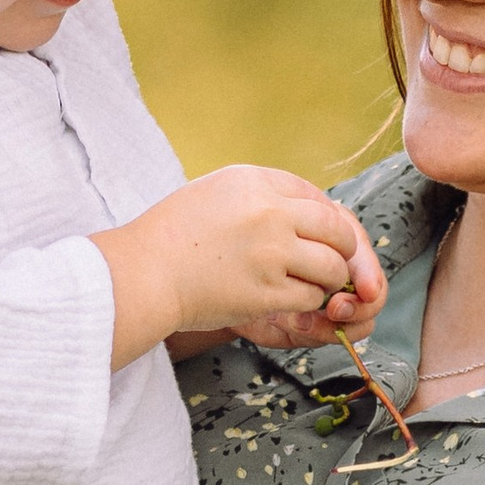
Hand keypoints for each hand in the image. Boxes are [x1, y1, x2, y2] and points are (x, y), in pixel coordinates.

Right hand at [95, 168, 384, 365]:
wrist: (143, 273)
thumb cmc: (171, 236)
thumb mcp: (215, 192)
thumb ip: (259, 195)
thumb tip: (301, 209)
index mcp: (255, 182)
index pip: (317, 197)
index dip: (327, 222)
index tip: (322, 237)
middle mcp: (269, 212)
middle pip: (336, 229)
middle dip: (341, 250)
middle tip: (330, 264)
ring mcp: (271, 252)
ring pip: (332, 267)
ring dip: (327, 280)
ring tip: (310, 285)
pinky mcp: (267, 291)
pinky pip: (310, 297)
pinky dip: (305, 302)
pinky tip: (286, 300)